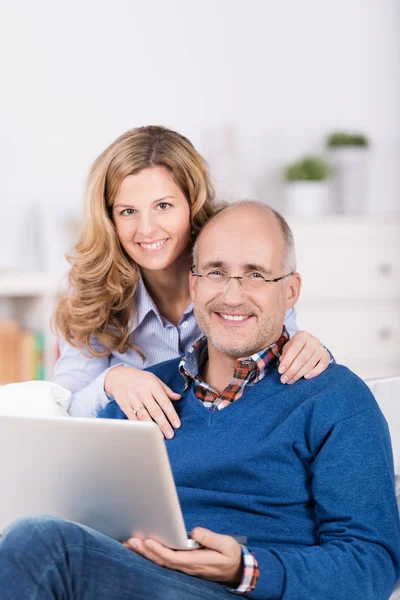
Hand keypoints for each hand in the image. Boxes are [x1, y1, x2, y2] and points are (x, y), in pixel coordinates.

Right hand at [104, 366, 180, 438]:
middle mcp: (143, 392)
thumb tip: (178, 398)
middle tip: (170, 434)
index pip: (164, 401)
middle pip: (155, 411)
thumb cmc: (139, 378)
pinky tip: (145, 433)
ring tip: (160, 436)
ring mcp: (133, 400)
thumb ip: (166, 390)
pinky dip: (140, 426)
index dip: (171, 414)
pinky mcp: (125, 406)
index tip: (177, 424)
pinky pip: (133, 418)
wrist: (118, 376)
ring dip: (152, 428)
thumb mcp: (154, 379)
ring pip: (144, 416)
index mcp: (152, 385)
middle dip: (163, 424)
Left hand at [123, 527, 242, 586]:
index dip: (158, 550)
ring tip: (130, 543)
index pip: (172, 557)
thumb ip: (210, 538)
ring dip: (144, 553)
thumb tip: (194, 532)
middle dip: (145, 551)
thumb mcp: (227, 545)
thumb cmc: (231, 556)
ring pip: (160, 561)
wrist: (236, 570)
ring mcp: (184, 566)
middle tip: (130, 541)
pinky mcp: (183, 563)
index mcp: (196, 561)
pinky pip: (164, 560)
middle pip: (161, 560)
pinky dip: (151, 554)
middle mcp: (187, 566)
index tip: (147, 541)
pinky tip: (142, 548)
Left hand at [278, 330, 330, 383]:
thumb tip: (282, 362)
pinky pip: (322, 366)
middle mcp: (313, 341)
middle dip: (292, 371)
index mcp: (302, 336)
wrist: (310, 344)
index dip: (287, 361)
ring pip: (310, 364)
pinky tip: (305, 377)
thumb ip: (285, 354)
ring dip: (299, 374)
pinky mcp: (326, 356)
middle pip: (302, 358)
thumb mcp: (289, 347)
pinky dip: (314, 373)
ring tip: (290, 381)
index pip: (294, 349)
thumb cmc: (297, 347)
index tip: (280, 371)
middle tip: (284, 379)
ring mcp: (321, 348)